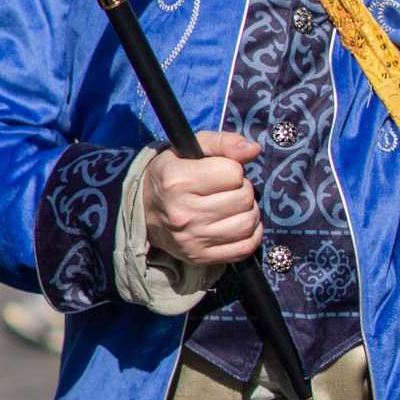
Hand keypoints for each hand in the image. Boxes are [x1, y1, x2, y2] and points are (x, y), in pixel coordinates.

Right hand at [142, 132, 261, 265]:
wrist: (145, 211)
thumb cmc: (173, 174)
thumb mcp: (191, 149)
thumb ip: (224, 143)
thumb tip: (254, 149)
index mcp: (178, 181)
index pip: (233, 172)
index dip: (232, 169)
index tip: (221, 172)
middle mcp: (184, 213)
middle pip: (243, 198)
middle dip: (243, 189)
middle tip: (230, 189)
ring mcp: (192, 239)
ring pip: (248, 223)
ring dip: (250, 211)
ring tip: (235, 206)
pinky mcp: (201, 257)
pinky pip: (245, 247)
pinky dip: (252, 234)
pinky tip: (239, 223)